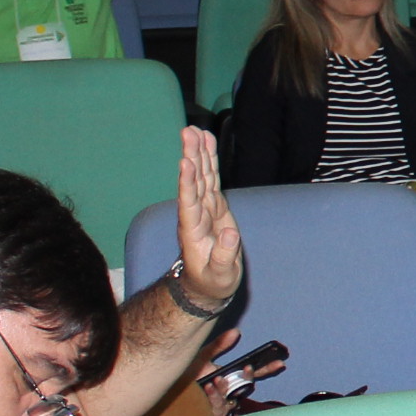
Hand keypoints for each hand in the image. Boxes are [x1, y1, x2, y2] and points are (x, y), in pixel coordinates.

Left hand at [173, 129, 241, 311]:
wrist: (206, 284)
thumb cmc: (212, 281)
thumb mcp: (219, 275)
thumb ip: (223, 256)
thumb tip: (230, 233)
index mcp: (194, 231)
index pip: (189, 202)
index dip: (187, 183)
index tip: (185, 162)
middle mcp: (196, 215)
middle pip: (193, 182)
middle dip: (191, 157)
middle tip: (188, 133)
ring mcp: (204, 208)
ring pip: (201, 176)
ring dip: (198, 153)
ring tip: (194, 131)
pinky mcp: (213, 206)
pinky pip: (210, 179)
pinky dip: (208, 161)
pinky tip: (205, 143)